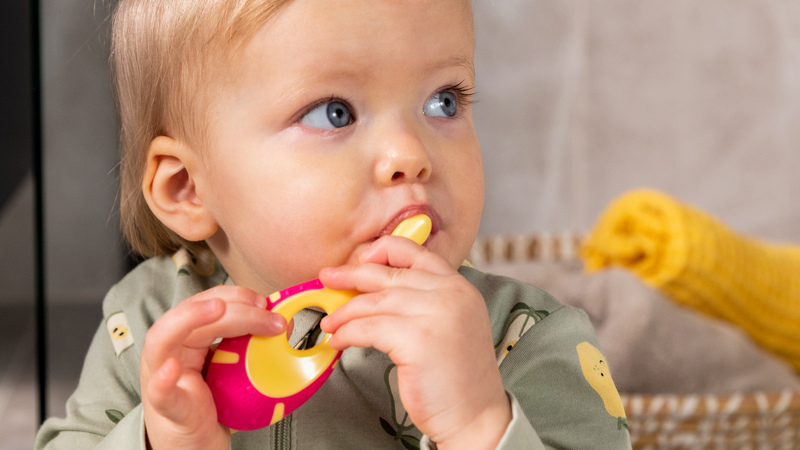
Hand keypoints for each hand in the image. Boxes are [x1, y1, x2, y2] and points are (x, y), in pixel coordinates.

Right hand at [140, 286, 287, 449]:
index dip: (236, 295)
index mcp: (187, 338)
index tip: (265, 301)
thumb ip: (249, 344)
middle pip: (193, 314)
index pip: (207, 301)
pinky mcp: (168, 407)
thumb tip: (283, 324)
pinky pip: (160, 392)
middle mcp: (171, 351)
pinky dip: (164, 379)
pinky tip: (173, 370)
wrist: (193, 444)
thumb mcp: (232, 367)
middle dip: (234, 308)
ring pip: (164, 340)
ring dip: (191, 318)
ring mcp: (163, 377)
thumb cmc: (210, 403)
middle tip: (268, 315)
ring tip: (217, 310)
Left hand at [319, 237, 511, 449]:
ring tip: (330, 322)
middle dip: (352, 275)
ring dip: (345, 312)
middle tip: (328, 278)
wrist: (476, 416)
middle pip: (389, 274)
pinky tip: (339, 341)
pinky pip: (368, 328)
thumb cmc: (457, 378)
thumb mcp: (450, 325)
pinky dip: (348, 333)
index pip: (416, 253)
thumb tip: (377, 292)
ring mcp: (435, 314)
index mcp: (459, 287)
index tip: (360, 259)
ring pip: (374, 301)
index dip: (383, 251)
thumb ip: (425, 302)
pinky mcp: (417, 338)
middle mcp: (450, 294)